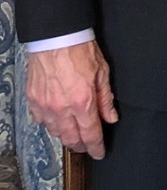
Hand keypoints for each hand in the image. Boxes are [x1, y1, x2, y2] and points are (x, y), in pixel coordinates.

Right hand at [25, 40, 117, 158]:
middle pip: (71, 139)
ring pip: (56, 132)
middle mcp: (62, 109)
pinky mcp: (33, 101)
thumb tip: (110, 117)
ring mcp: (45, 106)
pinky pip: (42, 121)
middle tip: (87, 146)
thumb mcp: (102, 72)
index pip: (90, 134)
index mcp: (82, 102)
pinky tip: (58, 120)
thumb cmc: (80, 50)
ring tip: (74, 133)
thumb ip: (106, 98)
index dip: (96, 147)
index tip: (100, 153)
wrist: (55, 37)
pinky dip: (51, 124)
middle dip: (81, 146)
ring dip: (66, 136)